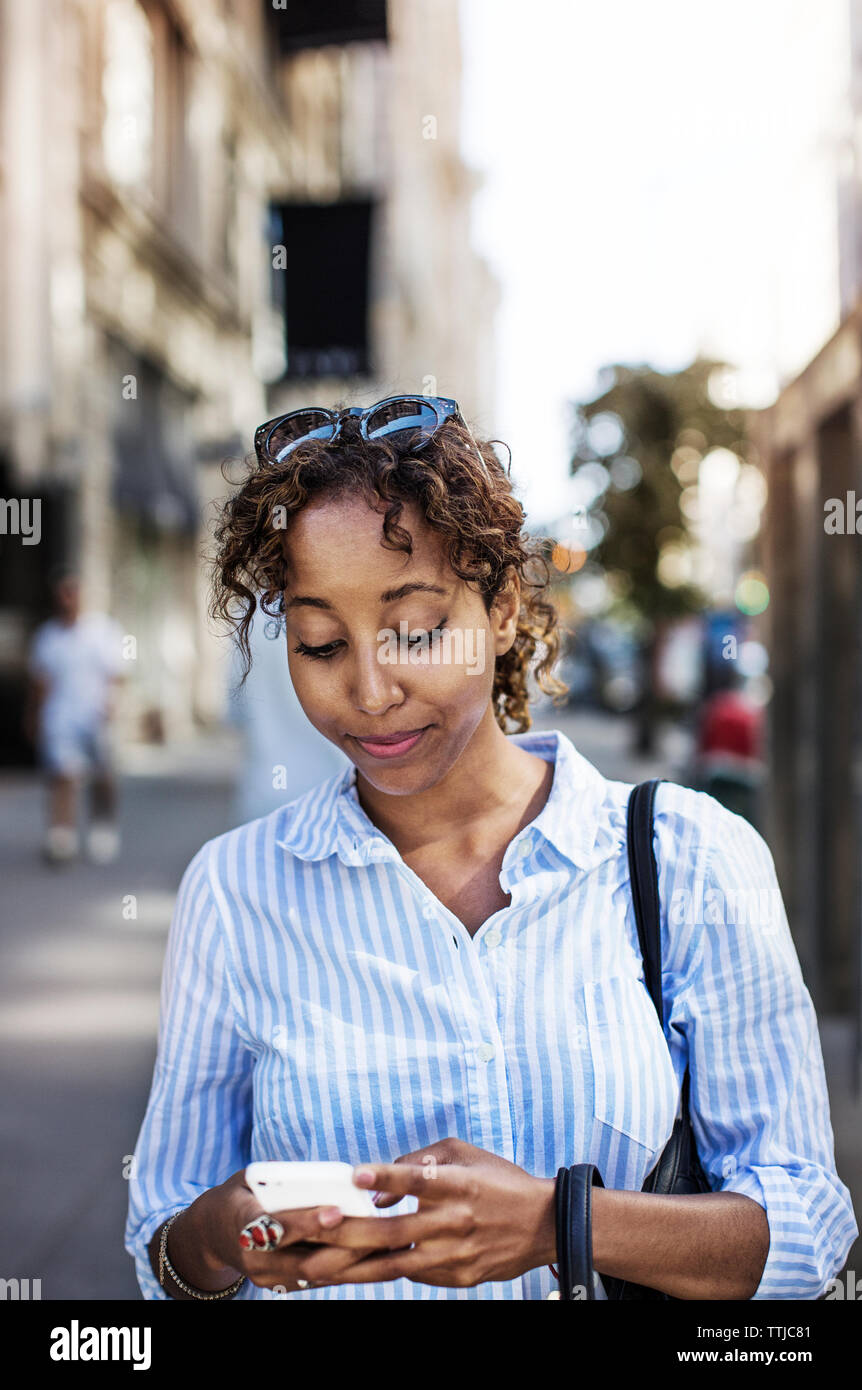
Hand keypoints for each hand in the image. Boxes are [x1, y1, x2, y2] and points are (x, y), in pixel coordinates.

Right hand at [174, 1169, 380, 1294]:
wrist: (211, 1234)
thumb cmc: (240, 1194)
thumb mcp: (249, 1176)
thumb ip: (279, 1175)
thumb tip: (324, 1173)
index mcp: (242, 1222)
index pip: (276, 1227)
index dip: (307, 1222)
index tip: (337, 1211)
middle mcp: (254, 1258)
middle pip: (306, 1259)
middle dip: (347, 1247)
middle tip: (385, 1232)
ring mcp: (268, 1277)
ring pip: (318, 1275)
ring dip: (358, 1263)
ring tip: (394, 1246)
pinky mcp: (282, 1285)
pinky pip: (320, 1280)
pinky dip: (350, 1269)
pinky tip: (381, 1259)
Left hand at [290, 1138, 556, 1289]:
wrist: (544, 1225)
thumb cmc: (499, 1181)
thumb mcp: (465, 1154)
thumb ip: (421, 1161)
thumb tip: (380, 1187)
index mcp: (460, 1184)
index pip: (419, 1179)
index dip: (387, 1178)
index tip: (356, 1175)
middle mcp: (456, 1221)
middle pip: (395, 1230)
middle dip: (350, 1231)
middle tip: (318, 1226)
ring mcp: (456, 1254)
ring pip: (395, 1263)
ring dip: (353, 1265)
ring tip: (315, 1267)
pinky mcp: (458, 1276)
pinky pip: (413, 1275)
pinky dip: (382, 1271)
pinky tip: (351, 1270)